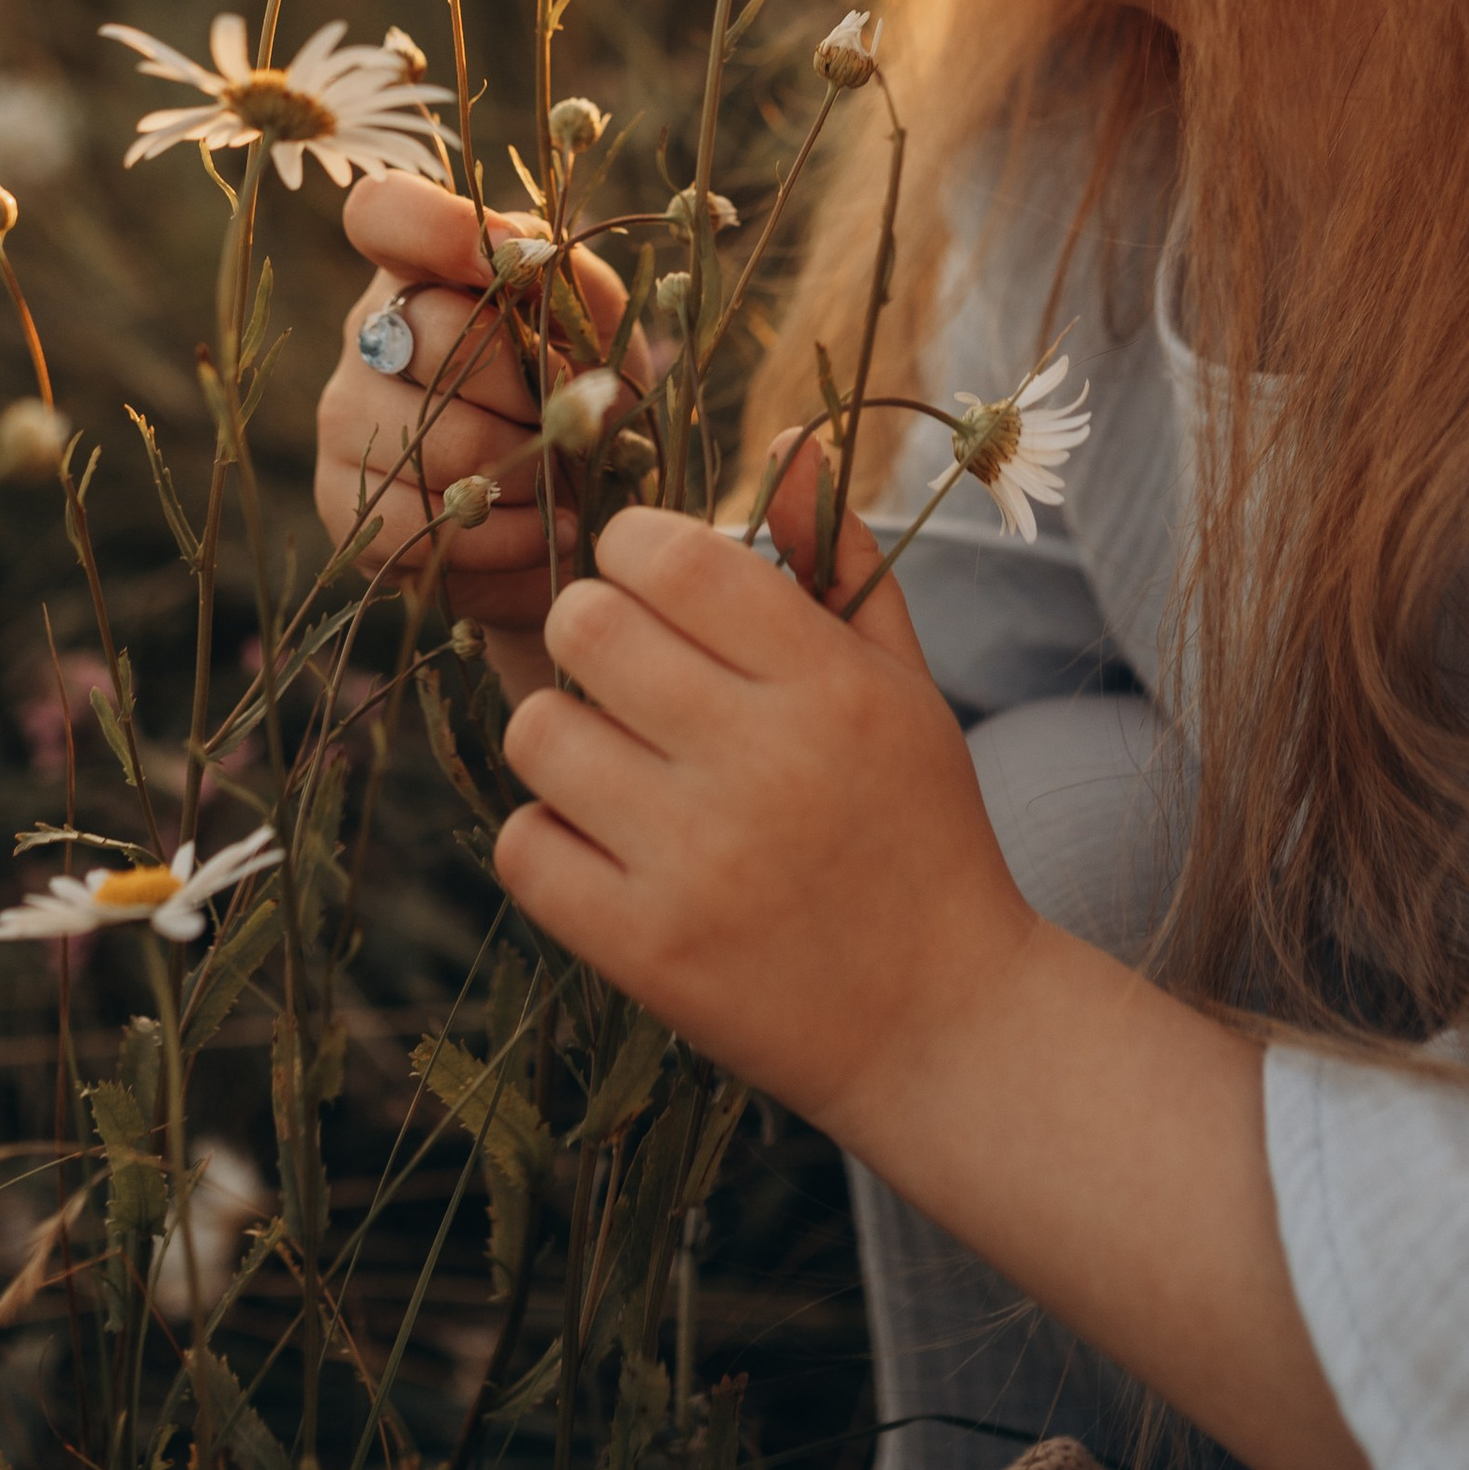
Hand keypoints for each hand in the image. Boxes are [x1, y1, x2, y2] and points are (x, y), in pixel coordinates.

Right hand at [313, 173, 637, 628]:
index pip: (383, 213)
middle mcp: (371, 333)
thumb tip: (526, 261)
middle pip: (433, 336)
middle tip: (572, 416)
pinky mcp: (342, 502)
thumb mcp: (601, 329)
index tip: (514, 259)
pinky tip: (538, 531)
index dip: (439, 228)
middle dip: (527, 386)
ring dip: (522, 468)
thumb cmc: (583, 398)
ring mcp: (345, 416)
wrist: (573, 512)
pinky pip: (415, 520)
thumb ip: (574, 282)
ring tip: (564, 483)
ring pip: (429, 437)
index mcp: (426, 268)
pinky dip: (497, 535)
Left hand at [496, 440, 1037, 1131]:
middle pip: (585, 625)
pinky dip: (552, 839)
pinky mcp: (644, 950)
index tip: (653, 586)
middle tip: (627, 673)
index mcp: (828, 682)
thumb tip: (781, 445)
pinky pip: (524, 845)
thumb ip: (839, 561)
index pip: (672, 555)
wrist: (944, 1024)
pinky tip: (610, 847)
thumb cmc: (920, 832)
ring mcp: (696, 861)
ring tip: (620, 765)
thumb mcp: (906, 685)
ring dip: (564, 737)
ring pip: (535, 732)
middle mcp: (760, 761)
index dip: (636, 551)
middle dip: (592, 632)